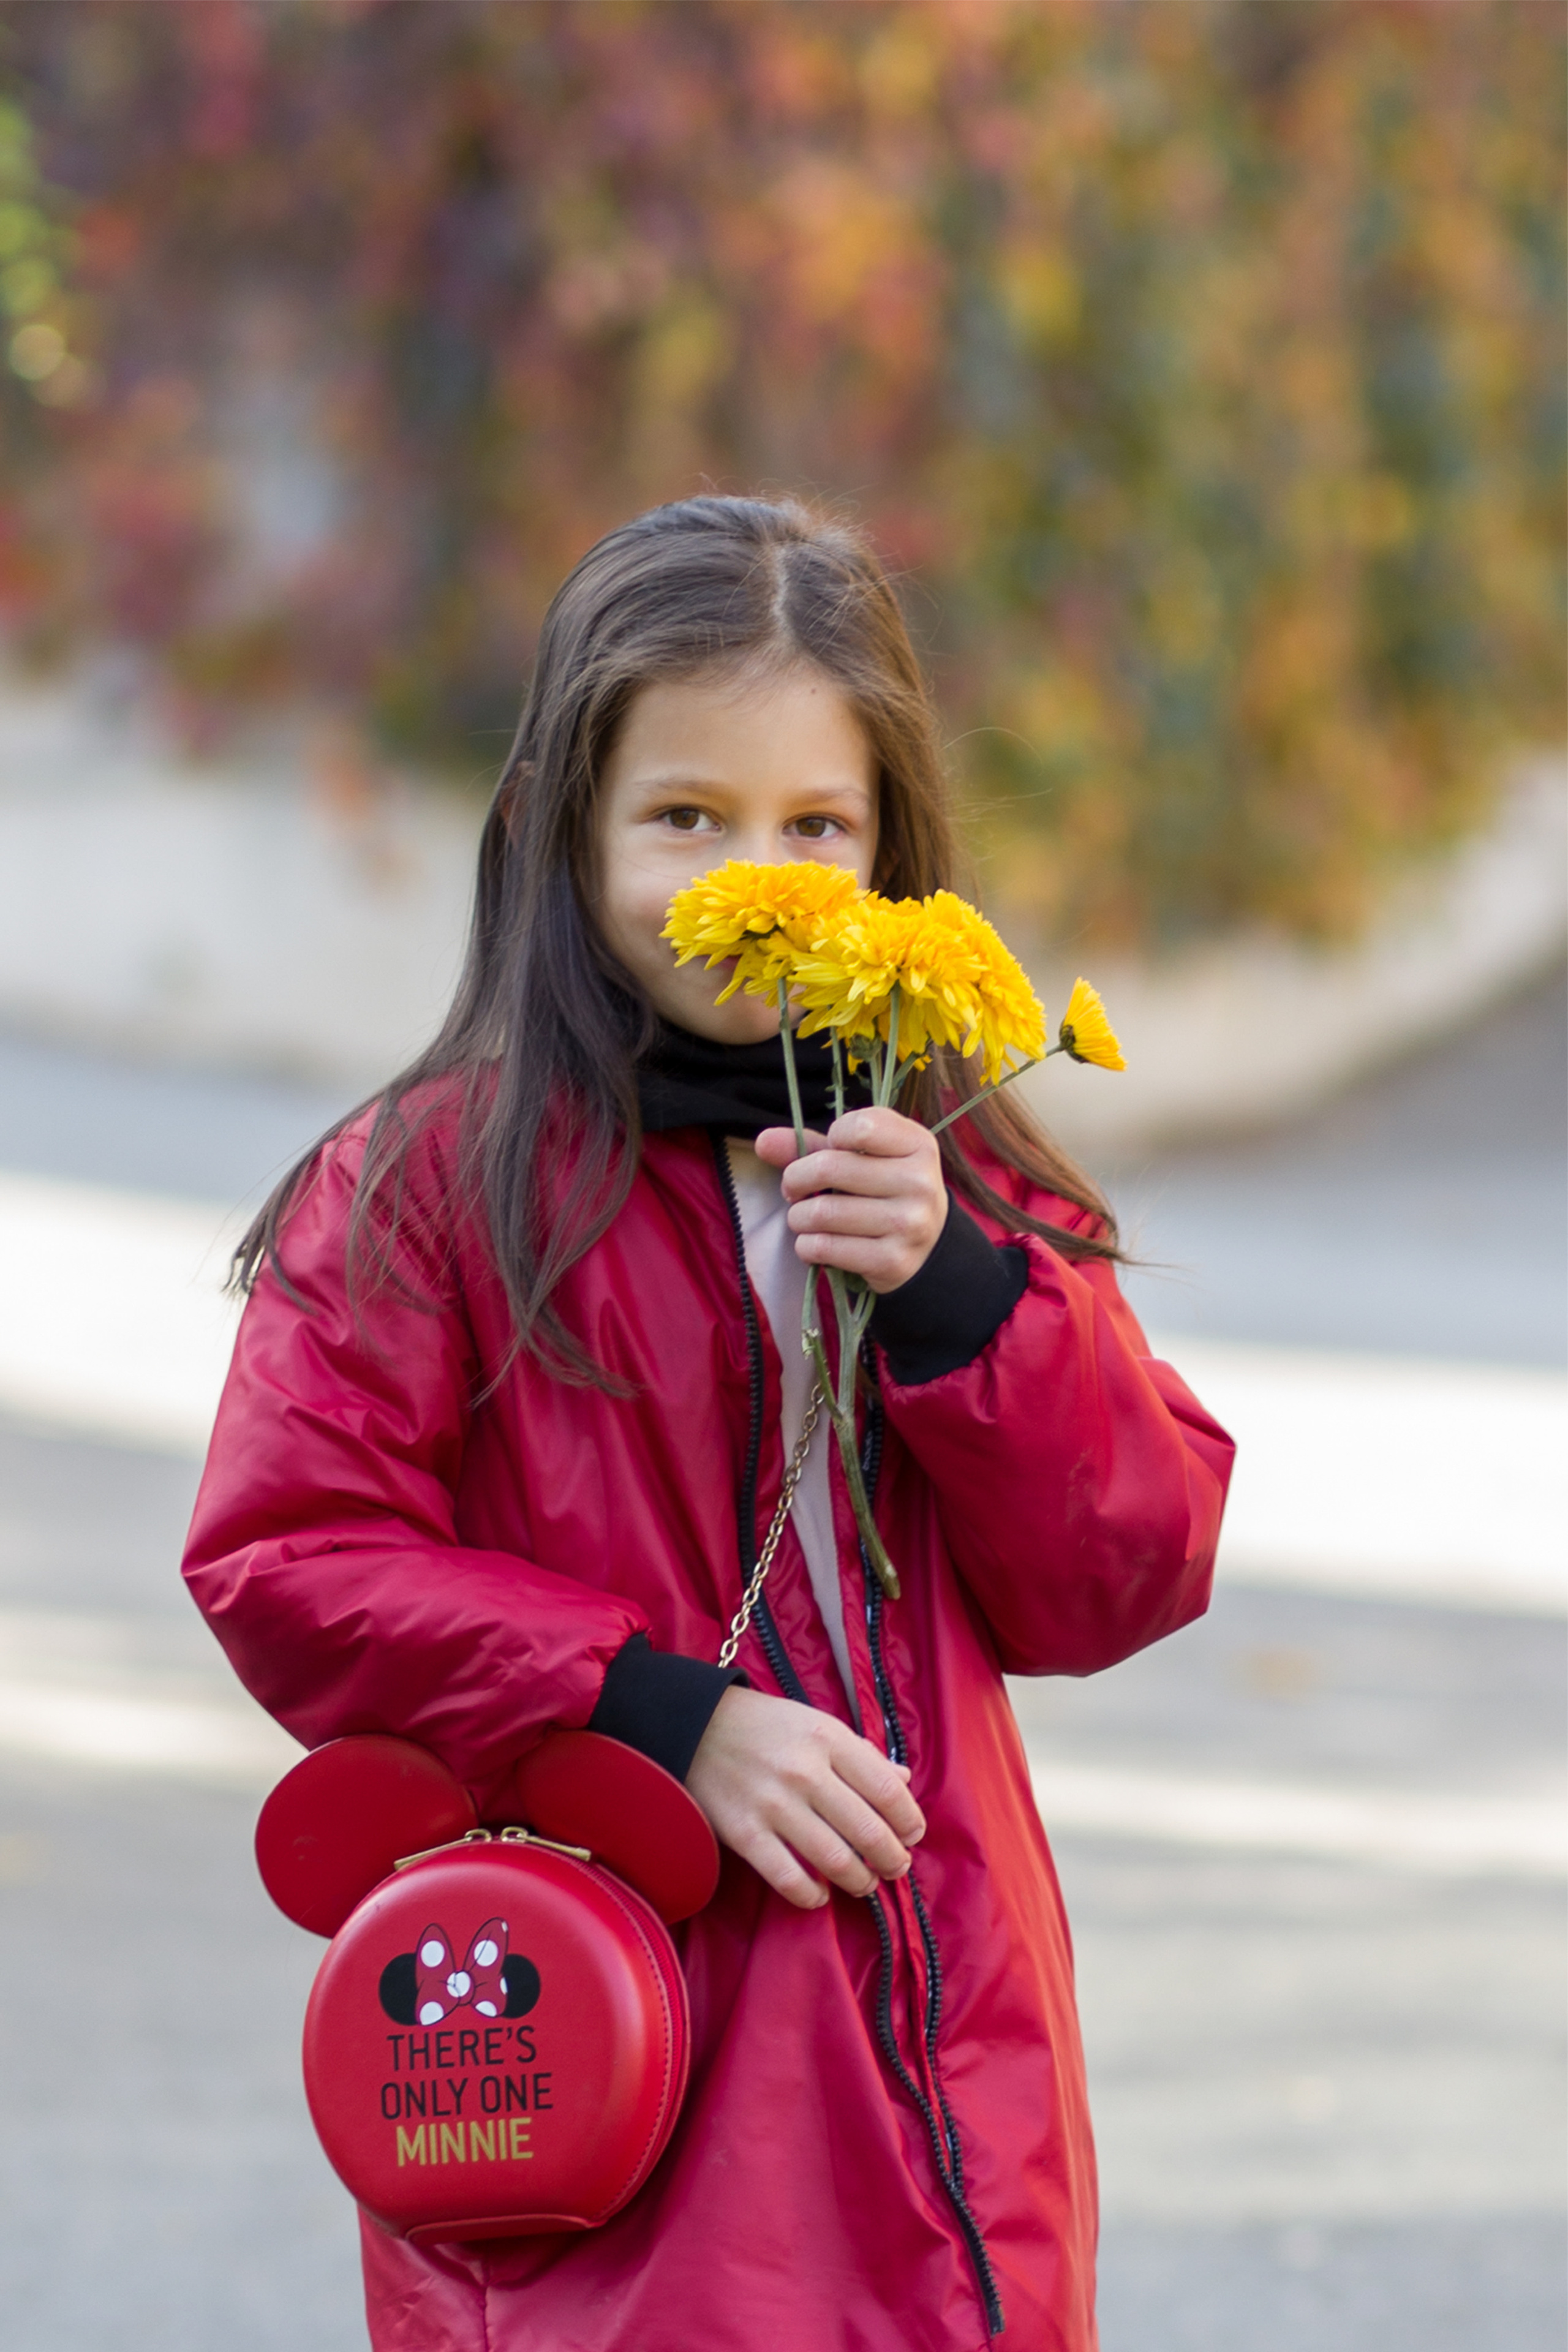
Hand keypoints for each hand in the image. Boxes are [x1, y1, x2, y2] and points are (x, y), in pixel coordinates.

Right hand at [686, 1685, 925, 1908]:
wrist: (694, 1725)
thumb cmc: (765, 1726)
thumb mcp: (817, 1725)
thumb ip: (861, 1754)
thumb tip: (904, 1781)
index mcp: (828, 1739)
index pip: (887, 1789)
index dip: (909, 1820)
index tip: (912, 1834)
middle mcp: (806, 1772)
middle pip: (868, 1831)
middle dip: (892, 1858)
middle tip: (896, 1867)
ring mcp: (774, 1805)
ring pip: (836, 1861)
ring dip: (861, 1881)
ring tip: (865, 1882)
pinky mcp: (745, 1834)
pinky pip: (790, 1879)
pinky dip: (813, 1896)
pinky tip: (821, 1894)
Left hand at [754, 1107, 946, 1293]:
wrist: (925, 1249)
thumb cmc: (883, 1192)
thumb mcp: (862, 1159)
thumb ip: (814, 1145)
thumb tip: (763, 1141)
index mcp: (918, 1145)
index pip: (860, 1127)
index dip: (832, 1137)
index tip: (831, 1152)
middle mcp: (920, 1183)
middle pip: (830, 1167)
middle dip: (796, 1179)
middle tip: (794, 1189)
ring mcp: (909, 1224)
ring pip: (822, 1212)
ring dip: (798, 1217)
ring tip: (805, 1218)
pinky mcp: (892, 1260)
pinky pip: (824, 1247)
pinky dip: (806, 1246)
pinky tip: (815, 1243)